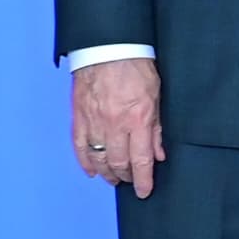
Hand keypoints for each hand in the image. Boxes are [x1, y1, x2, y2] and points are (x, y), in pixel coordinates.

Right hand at [74, 58, 163, 198]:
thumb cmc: (135, 66)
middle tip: (130, 180)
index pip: (140, 161)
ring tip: (113, 178)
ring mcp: (94, 122)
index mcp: (137, 120)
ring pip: (98, 159)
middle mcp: (114, 125)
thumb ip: (156, 128)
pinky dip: (85, 161)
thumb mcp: (155, 96)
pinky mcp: (79, 116)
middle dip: (125, 176)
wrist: (107, 47)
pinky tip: (91, 170)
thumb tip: (159, 154)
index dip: (143, 180)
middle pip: (118, 163)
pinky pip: (80, 146)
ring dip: (106, 173)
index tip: (144, 191)